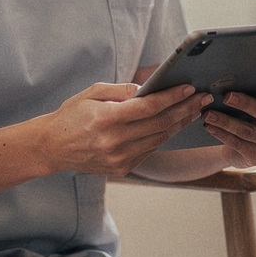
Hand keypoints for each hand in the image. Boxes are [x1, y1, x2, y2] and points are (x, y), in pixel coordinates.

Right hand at [42, 82, 209, 175]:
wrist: (52, 148)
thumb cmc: (71, 115)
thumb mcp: (91, 93)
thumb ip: (120, 90)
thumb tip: (147, 88)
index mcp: (106, 119)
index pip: (149, 107)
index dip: (172, 97)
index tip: (189, 88)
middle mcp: (114, 141)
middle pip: (160, 123)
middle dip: (185, 109)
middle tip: (202, 97)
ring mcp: (119, 158)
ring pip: (159, 139)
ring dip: (180, 124)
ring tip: (194, 110)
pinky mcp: (122, 168)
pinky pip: (150, 150)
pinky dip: (164, 136)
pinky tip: (175, 124)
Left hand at [201, 77, 255, 166]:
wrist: (247, 143)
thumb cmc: (252, 111)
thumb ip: (255, 88)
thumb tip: (231, 75)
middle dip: (245, 103)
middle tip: (226, 96)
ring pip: (249, 130)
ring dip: (226, 121)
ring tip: (208, 114)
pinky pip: (240, 144)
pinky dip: (222, 135)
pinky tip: (210, 127)